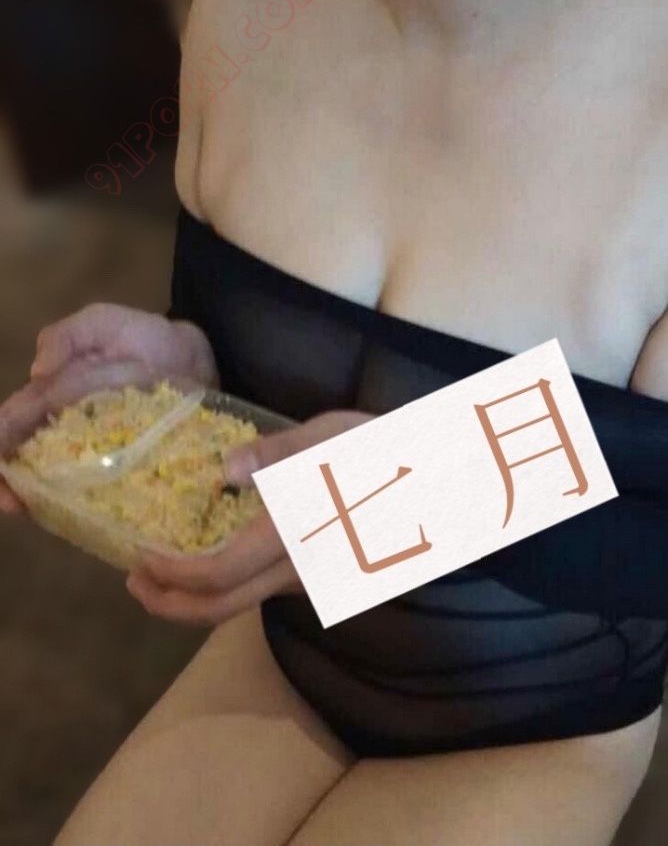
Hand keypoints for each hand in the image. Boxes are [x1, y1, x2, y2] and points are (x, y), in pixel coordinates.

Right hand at [0, 303, 216, 514]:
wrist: (190, 356)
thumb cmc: (139, 337)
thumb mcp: (101, 323)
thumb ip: (68, 336)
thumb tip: (39, 369)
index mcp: (50, 394)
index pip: (13, 421)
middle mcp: (65, 429)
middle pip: (26, 460)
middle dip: (10, 482)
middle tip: (6, 500)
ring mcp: (94, 452)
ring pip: (55, 482)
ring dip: (36, 500)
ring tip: (27, 510)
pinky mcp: (124, 467)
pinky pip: (97, 492)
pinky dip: (82, 507)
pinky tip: (78, 520)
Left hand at [127, 409, 372, 625]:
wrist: (436, 484)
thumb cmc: (384, 451)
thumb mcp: (330, 436)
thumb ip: (276, 454)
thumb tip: (225, 470)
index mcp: (297, 534)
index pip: (219, 573)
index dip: (172, 573)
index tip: (140, 556)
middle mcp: (299, 570)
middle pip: (220, 609)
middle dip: (168, 603)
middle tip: (134, 583)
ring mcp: (310, 580)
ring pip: (239, 605)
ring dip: (193, 595)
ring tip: (164, 562)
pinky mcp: (316, 578)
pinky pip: (259, 590)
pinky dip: (223, 584)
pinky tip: (211, 550)